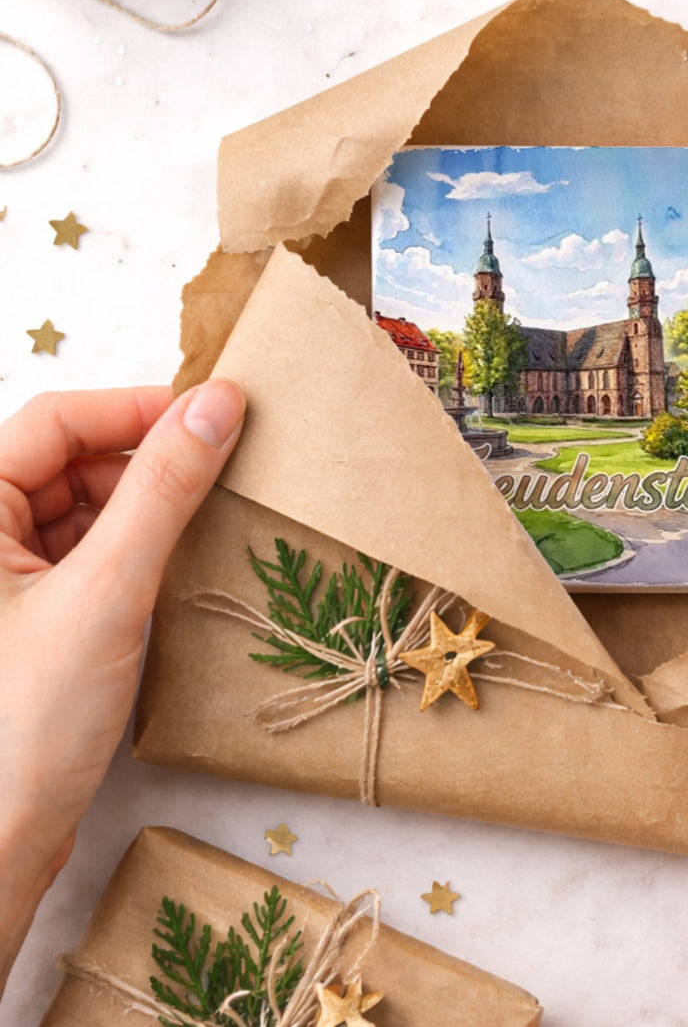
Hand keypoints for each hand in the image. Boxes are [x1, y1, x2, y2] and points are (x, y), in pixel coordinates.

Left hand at [0, 382, 244, 994]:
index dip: (136, 408)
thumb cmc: (24, 722)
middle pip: (70, 460)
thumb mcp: (107, 590)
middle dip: (147, 458)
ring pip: (85, 507)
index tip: (217, 413)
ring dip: (148, 504)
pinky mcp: (33, 615)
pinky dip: (138, 547)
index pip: (55, 421)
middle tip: (226, 465)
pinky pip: (92, 552)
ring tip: (211, 515)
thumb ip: (164, 489)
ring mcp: (6, 579)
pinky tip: (181, 562)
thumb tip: (218, 404)